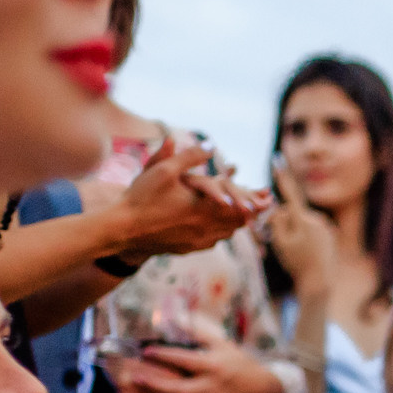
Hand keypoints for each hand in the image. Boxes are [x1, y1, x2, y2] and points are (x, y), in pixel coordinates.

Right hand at [110, 137, 256, 261]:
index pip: (240, 207)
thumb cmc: (142, 197)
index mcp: (205, 208)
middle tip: (265, 204)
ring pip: (229, 232)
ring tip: (250, 214)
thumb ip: (189, 156)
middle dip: (253, 210)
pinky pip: (215, 240)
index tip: (269, 196)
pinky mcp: (190, 248)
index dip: (256, 200)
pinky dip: (224, 230)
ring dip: (240, 222)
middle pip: (239, 221)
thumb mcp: (164, 170)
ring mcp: (199, 241)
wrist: (123, 230)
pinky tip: (225, 226)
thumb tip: (211, 144)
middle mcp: (207, 228)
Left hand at [112, 317, 282, 392]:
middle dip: (155, 384)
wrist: (262, 389)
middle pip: (179, 388)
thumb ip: (199, 333)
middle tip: (135, 378)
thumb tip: (176, 319)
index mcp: (213, 366)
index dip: (164, 355)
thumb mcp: (223, 344)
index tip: (146, 350)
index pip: (184, 360)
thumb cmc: (240, 363)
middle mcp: (211, 387)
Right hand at [263, 160, 337, 296]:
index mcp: (304, 219)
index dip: (282, 178)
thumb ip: (276, 220)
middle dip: (284, 222)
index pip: (290, 194)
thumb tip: (277, 206)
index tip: (277, 161)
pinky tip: (307, 252)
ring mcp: (325, 226)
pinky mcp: (330, 234)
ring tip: (296, 252)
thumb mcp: (280, 242)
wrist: (319, 283)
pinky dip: (305, 237)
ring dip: (295, 230)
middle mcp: (317, 219)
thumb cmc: (296, 263)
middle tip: (280, 243)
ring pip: (302, 222)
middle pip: (293, 212)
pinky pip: (311, 230)